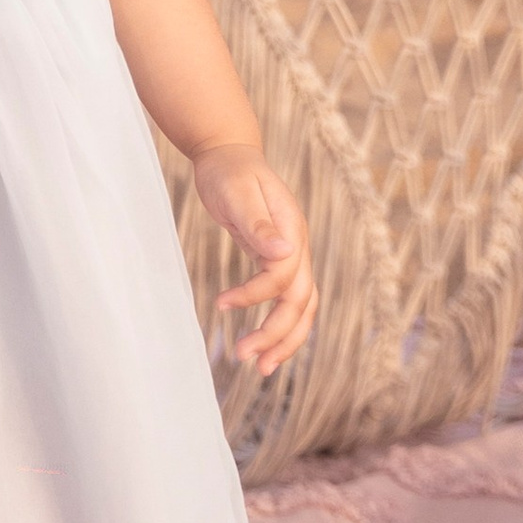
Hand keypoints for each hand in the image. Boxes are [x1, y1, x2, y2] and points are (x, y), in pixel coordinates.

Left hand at [193, 145, 316, 372]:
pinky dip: (278, 324)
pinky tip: (262, 343)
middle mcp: (298, 247)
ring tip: (260, 367)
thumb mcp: (237, 192)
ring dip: (284, 340)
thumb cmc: (229, 171)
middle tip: (246, 359)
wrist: (228, 155)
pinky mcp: (276, 262)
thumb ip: (258, 223)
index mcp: (293, 231)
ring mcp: (292, 256)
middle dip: (277, 334)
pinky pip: (286, 301)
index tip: (221, 303)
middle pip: (301, 302)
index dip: (256, 294)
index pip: (284, 276)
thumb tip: (284, 254)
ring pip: (301, 308)